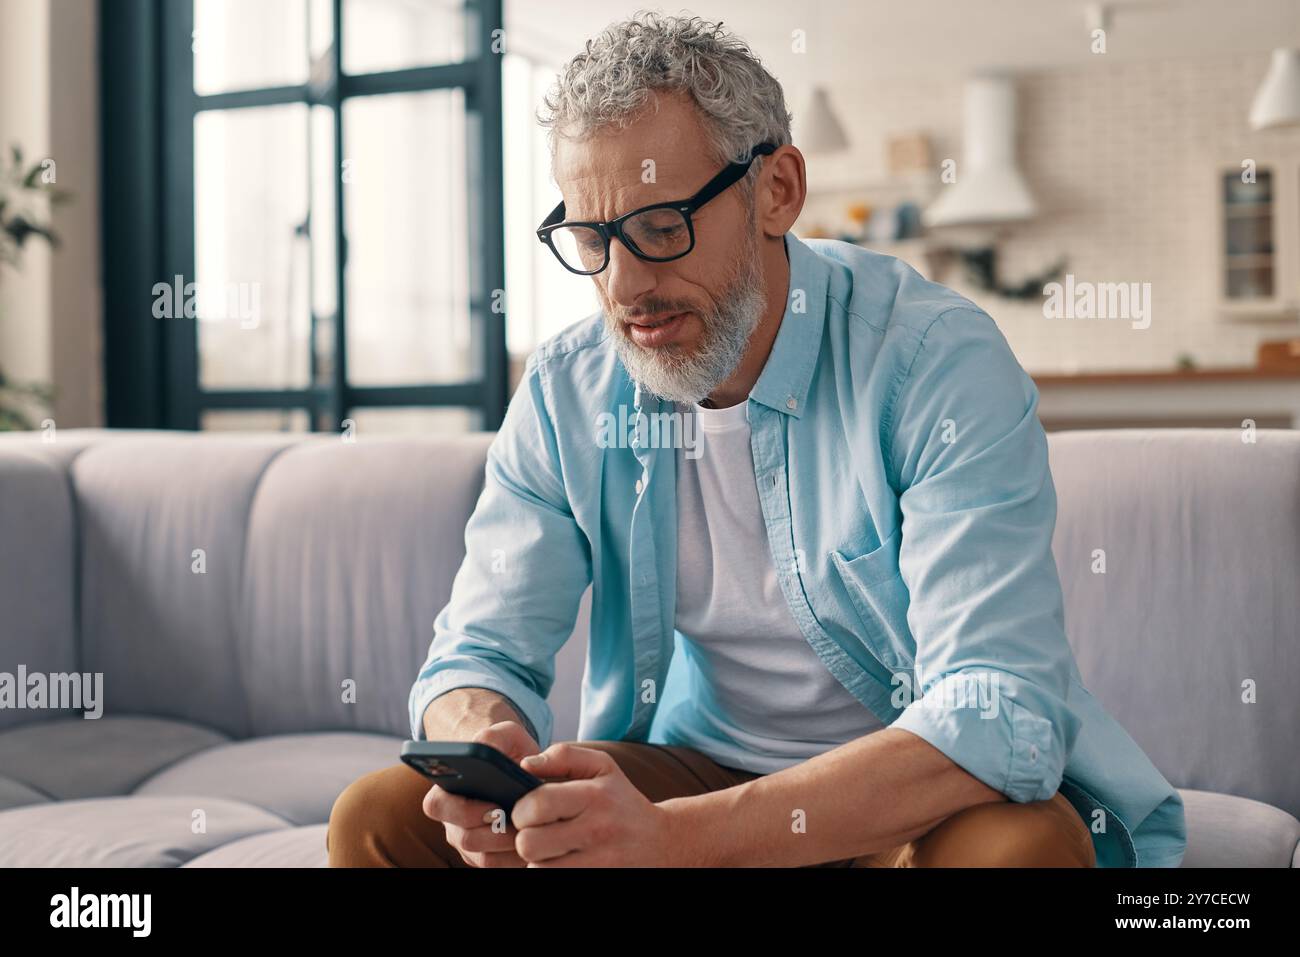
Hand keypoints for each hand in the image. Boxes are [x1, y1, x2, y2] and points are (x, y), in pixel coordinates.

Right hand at [421, 720, 539, 867]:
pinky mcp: (488, 857)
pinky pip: (499, 867)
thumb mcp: (504, 733)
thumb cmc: (507, 749)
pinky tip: (538, 844)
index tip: (494, 807)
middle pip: (464, 838)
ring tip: (534, 831)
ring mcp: (469, 842)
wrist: (518, 766)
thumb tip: (490, 753)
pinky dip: (518, 858)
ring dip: (511, 847)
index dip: (463, 811)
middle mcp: (452, 821)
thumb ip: (493, 736)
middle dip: (496, 833)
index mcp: (446, 790)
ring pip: (483, 857)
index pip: (437, 805)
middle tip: (522, 822)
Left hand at [510, 743, 677, 866]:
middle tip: (536, 833)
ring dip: (538, 861)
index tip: (528, 812)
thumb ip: (562, 756)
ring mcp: (599, 862)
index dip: (522, 809)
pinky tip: (561, 861)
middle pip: (529, 843)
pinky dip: (551, 872)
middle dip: (526, 838)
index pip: (537, 804)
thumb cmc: (621, 800)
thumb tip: (525, 765)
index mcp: (594, 796)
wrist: (661, 841)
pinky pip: (552, 882)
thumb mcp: (602, 766)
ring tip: (550, 850)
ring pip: (538, 870)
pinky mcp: (597, 879)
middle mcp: (597, 830)